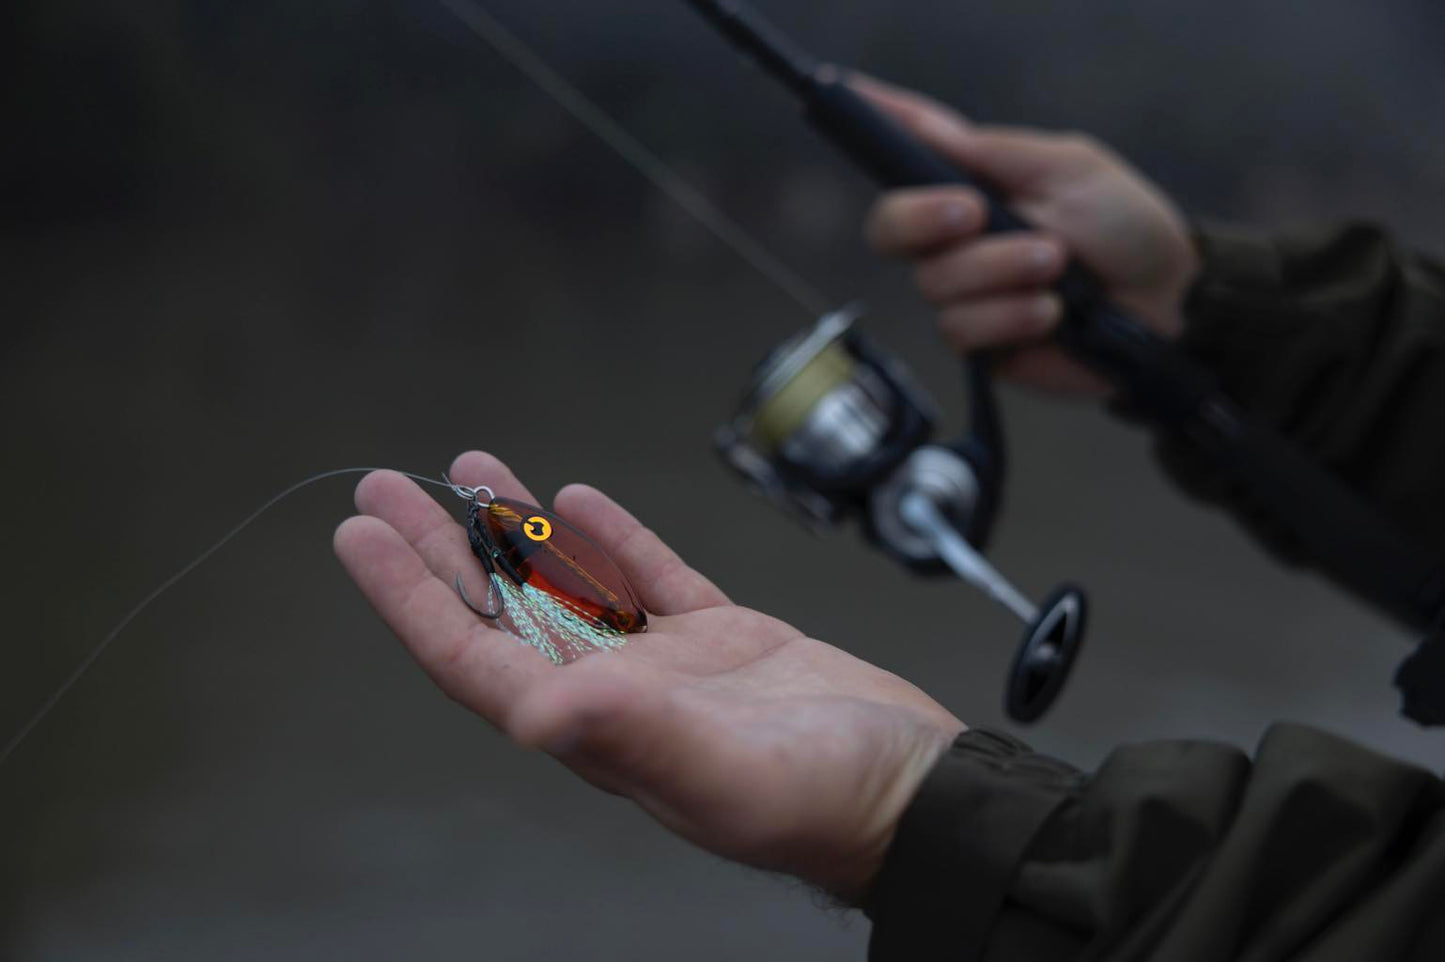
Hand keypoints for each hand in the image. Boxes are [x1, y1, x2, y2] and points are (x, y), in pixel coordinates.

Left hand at [333, 451, 964, 901]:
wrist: (922, 792)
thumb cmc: (831, 801)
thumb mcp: (728, 772)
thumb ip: (637, 736)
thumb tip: (544, 710)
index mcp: (601, 729)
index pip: (477, 658)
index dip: (412, 598)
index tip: (364, 534)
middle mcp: (620, 697)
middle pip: (507, 612)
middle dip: (445, 550)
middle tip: (392, 486)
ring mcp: (673, 667)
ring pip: (573, 586)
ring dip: (519, 532)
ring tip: (473, 473)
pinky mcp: (729, 641)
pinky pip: (652, 577)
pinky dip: (614, 538)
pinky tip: (582, 500)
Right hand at [856, 75, 1200, 394]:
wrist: (1168, 302)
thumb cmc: (1127, 228)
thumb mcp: (1069, 168)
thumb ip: (995, 153)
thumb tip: (928, 128)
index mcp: (973, 184)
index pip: (907, 154)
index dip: (873, 125)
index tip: (846, 93)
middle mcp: (956, 238)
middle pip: (890, 227)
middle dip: (926, 218)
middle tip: (977, 214)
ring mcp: (964, 292)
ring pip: (936, 284)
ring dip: (1000, 272)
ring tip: (1056, 269)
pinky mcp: (981, 342)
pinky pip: (964, 330)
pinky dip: (1012, 317)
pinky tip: (1052, 313)